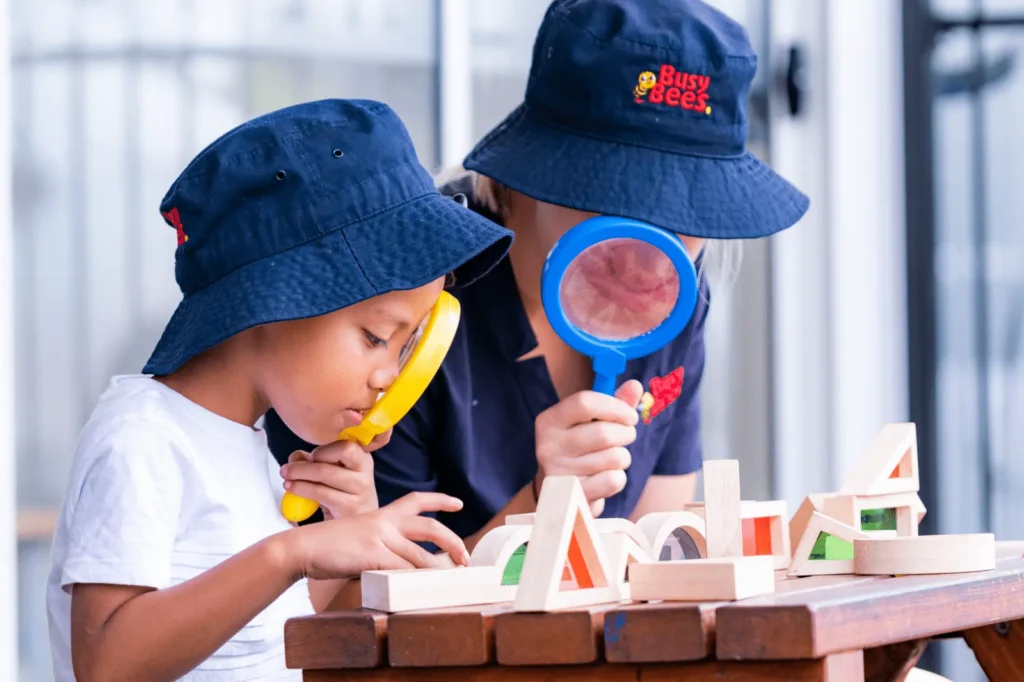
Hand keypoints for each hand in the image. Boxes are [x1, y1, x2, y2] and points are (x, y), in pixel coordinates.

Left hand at [281, 430, 391, 518]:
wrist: (355, 524)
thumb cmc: (342, 495)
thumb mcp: (331, 474)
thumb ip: (313, 461)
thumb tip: (295, 457)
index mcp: (362, 458)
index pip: (345, 444)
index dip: (323, 449)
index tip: (310, 457)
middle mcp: (365, 472)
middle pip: (336, 455)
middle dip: (307, 462)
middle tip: (286, 469)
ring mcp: (361, 490)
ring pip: (325, 473)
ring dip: (300, 475)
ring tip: (287, 480)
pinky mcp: (351, 507)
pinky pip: (321, 493)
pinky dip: (302, 489)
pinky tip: (293, 489)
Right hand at [294, 492, 468, 579]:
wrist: (302, 548)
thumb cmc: (328, 546)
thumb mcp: (360, 535)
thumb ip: (383, 543)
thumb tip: (405, 562)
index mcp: (382, 514)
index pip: (416, 500)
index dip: (440, 500)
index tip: (459, 503)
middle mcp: (385, 522)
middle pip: (430, 527)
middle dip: (452, 542)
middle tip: (465, 557)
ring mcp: (379, 537)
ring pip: (420, 556)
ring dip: (437, 570)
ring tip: (449, 580)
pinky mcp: (372, 555)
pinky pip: (403, 569)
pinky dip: (415, 580)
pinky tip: (422, 588)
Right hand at [534, 380, 643, 515]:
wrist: (558, 495)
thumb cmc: (579, 450)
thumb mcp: (589, 423)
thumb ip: (612, 403)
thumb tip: (635, 385)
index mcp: (549, 421)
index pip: (585, 402)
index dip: (615, 407)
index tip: (630, 416)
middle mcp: (548, 446)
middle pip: (604, 433)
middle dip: (626, 434)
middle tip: (625, 437)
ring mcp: (559, 473)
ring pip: (614, 458)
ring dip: (623, 458)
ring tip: (612, 459)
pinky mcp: (573, 496)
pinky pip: (613, 480)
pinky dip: (618, 479)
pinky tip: (606, 478)